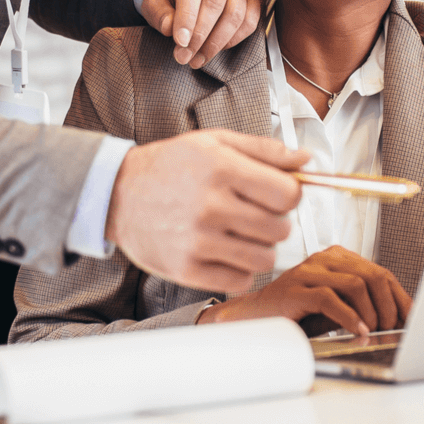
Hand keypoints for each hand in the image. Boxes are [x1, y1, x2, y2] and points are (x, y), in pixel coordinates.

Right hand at [106, 130, 305, 293]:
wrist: (117, 194)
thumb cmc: (168, 166)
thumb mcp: (215, 143)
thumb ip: (264, 150)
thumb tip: (306, 160)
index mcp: (221, 169)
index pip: (288, 194)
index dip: (290, 194)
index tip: (278, 194)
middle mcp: (211, 206)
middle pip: (280, 229)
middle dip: (275, 221)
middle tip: (254, 213)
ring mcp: (198, 241)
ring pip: (265, 258)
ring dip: (260, 247)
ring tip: (240, 233)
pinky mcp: (187, 269)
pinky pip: (240, 281)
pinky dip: (240, 269)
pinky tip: (225, 251)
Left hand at [140, 0, 260, 67]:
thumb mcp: (153, 1)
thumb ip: (159, 14)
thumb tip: (171, 29)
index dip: (187, 17)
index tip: (180, 42)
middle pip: (216, 0)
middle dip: (200, 34)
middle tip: (185, 56)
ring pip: (236, 12)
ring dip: (217, 41)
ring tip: (197, 58)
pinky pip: (251, 19)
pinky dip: (234, 39)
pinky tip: (216, 48)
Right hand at [199, 245, 411, 335]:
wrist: (253, 319)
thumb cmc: (295, 314)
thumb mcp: (334, 307)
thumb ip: (360, 304)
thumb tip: (396, 318)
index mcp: (337, 258)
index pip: (380, 272)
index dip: (399, 297)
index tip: (410, 318)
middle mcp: (324, 259)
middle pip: (372, 275)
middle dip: (389, 305)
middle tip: (393, 328)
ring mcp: (308, 272)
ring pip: (356, 284)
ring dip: (372, 312)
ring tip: (375, 330)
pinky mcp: (295, 289)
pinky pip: (331, 299)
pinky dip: (350, 318)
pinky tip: (358, 331)